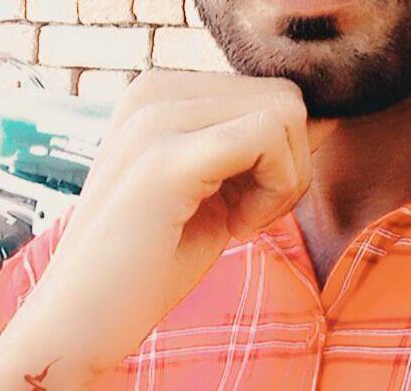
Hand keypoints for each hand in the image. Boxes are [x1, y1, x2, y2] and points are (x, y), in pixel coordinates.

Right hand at [0, 70, 336, 386]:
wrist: (78, 323)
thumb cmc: (154, 257)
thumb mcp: (222, 184)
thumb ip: (267, 141)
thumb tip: (332, 112)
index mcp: (162, 88)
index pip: (272, 88)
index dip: (280, 152)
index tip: (240, 196)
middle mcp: (155, 87)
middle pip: (286, 97)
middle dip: (286, 164)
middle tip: (241, 212)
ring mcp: (155, 116)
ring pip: (287, 113)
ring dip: (281, 181)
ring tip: (231, 218)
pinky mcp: (165, 156)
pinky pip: (270, 139)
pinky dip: (273, 193)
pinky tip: (233, 226)